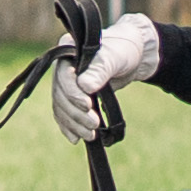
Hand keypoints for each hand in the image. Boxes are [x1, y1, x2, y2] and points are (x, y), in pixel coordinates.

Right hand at [48, 10, 157, 147]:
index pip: (63, 76)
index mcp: (66, 53)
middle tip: (94, 125)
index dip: (73, 93)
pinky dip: (70, 127)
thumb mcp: (113, 58)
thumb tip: (85, 86)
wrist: (129, 57)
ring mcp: (64, 84)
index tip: (87, 106)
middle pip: (60, 96)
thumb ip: (99, 71)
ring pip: (61, 108)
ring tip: (91, 135)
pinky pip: (64, 114)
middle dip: (76, 113)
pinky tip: (76, 138)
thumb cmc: (122, 52)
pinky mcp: (71, 97)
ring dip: (74, 124)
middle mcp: (60, 69)